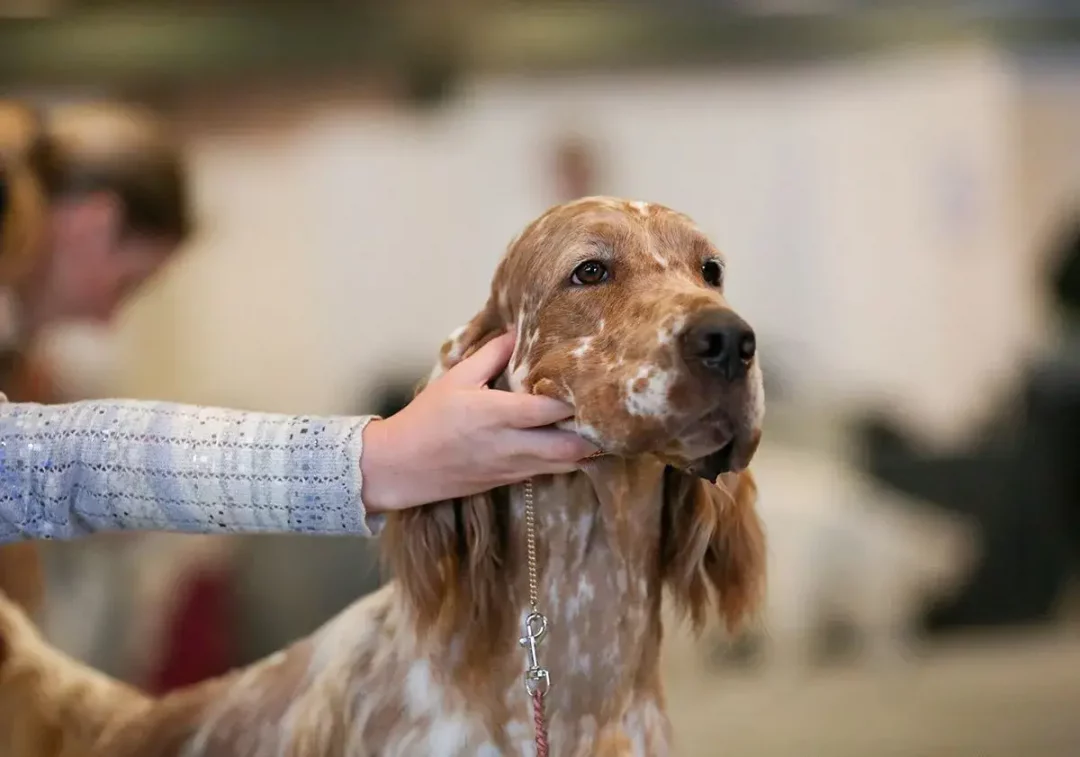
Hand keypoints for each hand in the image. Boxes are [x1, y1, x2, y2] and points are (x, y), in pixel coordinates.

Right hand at [360, 332, 597, 511]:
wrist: (402, 467)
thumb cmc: (427, 419)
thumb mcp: (456, 379)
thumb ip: (491, 354)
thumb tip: (518, 331)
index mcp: (496, 414)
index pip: (549, 409)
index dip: (576, 398)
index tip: (593, 381)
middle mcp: (510, 444)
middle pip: (569, 446)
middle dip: (594, 431)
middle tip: (607, 409)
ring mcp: (513, 467)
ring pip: (566, 464)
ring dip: (586, 447)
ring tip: (600, 425)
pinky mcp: (510, 480)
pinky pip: (549, 471)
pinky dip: (567, 459)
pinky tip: (575, 442)